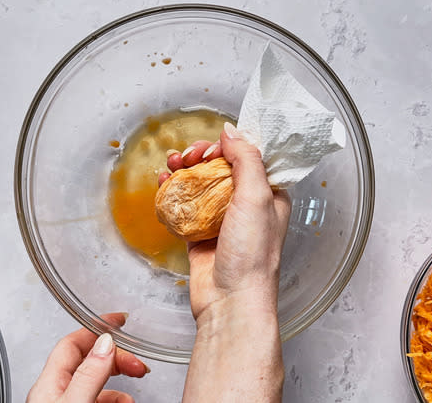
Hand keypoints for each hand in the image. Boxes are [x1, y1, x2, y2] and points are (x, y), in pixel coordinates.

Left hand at [27, 313, 148, 402]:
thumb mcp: (75, 402)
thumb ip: (90, 374)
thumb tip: (106, 342)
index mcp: (49, 383)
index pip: (73, 342)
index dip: (97, 328)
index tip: (120, 320)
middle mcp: (55, 392)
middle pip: (90, 360)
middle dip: (118, 358)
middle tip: (138, 365)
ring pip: (97, 382)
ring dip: (119, 383)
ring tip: (131, 392)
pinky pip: (98, 398)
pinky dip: (115, 398)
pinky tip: (123, 402)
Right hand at [161, 122, 290, 320]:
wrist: (230, 300)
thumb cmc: (252, 255)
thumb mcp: (257, 197)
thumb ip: (247, 159)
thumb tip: (232, 131)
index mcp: (268, 194)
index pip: (248, 156)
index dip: (228, 145)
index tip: (212, 147)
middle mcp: (246, 204)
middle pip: (220, 166)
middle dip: (201, 155)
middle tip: (188, 156)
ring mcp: (221, 218)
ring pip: (199, 183)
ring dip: (183, 169)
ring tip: (172, 164)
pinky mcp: (199, 233)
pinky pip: (183, 205)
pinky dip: (172, 191)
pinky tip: (163, 182)